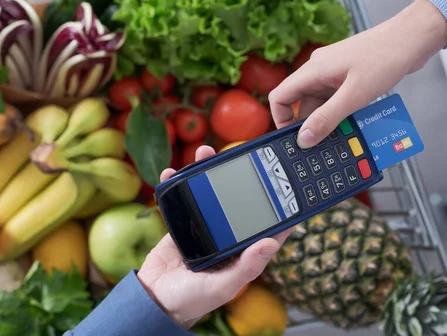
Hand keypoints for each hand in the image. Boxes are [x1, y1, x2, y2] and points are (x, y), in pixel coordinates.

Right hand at [137, 145, 290, 328]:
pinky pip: (182, 198)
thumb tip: (271, 244)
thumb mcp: (223, 286)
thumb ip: (247, 267)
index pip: (267, 226)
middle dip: (238, 177)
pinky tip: (172, 172)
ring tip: (203, 153)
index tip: (287, 184)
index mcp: (243, 250)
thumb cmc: (193, 299)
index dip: (279, 207)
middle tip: (238, 156)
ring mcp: (205, 226)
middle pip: (237, 200)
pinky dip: (177, 183)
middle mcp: (227, 235)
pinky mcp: (183, 223)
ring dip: (206, 171)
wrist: (153, 300)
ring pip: (210, 192)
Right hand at [269, 0, 446, 147]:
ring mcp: (334, 72)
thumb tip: (304, 139)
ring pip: (321, 103)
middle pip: (301, 103)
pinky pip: (336, 98)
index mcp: (314, 69)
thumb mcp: (354, 95)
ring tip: (344, 134)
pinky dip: (342, 112)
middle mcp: (319, 69)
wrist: (413, 38)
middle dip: (311, 124)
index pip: (280, 96)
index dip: (282, 120)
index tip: (294, 139)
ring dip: (329, 119)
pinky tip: (355, 121)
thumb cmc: (386, 57)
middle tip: (323, 144)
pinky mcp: (348, 75)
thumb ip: (327, 118)